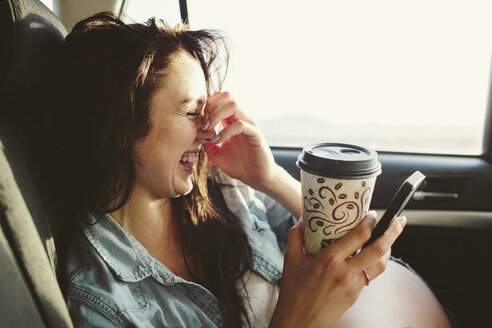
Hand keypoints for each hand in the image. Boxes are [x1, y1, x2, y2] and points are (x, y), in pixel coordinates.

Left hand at [201, 91, 277, 190]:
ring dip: (217, 116)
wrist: (256, 178)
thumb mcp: (217, 155)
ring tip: (210, 132)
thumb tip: (197, 136)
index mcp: (232, 120)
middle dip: (211, 107)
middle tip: (204, 124)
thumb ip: (207, 144)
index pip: (220, 99)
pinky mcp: (256, 135)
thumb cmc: (239, 165)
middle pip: (227, 95)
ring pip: (233, 104)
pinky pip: (240, 124)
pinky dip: (226, 131)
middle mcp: (242, 118)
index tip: (200, 122)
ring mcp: (250, 125)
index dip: (207, 106)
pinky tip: (218, 141)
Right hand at [270, 212, 405, 327]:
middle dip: (393, 232)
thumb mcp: (291, 260)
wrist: (299, 321)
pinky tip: (373, 255)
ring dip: (389, 249)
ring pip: (381, 264)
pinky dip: (375, 262)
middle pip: (378, 249)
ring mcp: (354, 285)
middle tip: (400, 220)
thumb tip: (303, 219)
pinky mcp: (356, 294)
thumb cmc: (293, 291)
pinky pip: (371, 275)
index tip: (372, 213)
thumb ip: (296, 236)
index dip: (370, 222)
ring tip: (391, 237)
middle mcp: (345, 272)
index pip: (359, 236)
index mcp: (329, 259)